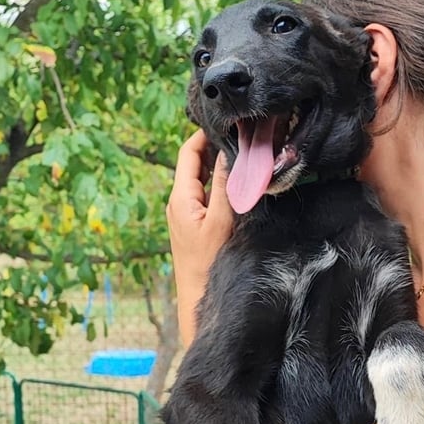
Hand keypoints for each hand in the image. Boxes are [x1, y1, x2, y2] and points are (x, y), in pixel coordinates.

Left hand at [166, 129, 232, 346]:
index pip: (189, 152)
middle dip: (216, 148)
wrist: (198, 299)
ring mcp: (187, 214)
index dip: (205, 134)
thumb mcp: (220, 222)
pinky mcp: (196, 224)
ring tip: (244, 156)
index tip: (228, 123)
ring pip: (203, 179)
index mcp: (180, 198)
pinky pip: (208, 195)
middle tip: (242, 137)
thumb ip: (224, 187)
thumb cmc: (207, 265)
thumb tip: (229, 153)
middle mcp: (179, 202)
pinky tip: (239, 185)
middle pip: (196, 163)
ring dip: (220, 167)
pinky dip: (221, 185)